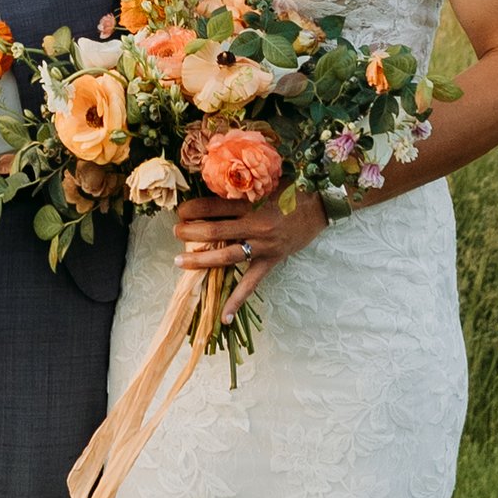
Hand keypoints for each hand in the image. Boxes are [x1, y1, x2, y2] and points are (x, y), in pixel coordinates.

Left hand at [173, 183, 329, 313]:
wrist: (321, 202)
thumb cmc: (292, 187)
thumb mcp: (264, 180)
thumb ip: (241, 187)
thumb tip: (213, 189)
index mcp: (251, 202)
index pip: (213, 206)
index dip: (193, 209)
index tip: (181, 212)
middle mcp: (255, 224)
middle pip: (214, 231)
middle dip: (190, 232)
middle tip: (175, 232)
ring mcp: (263, 246)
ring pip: (226, 257)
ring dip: (201, 260)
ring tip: (180, 260)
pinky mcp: (271, 261)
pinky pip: (251, 284)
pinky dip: (237, 300)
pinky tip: (224, 317)